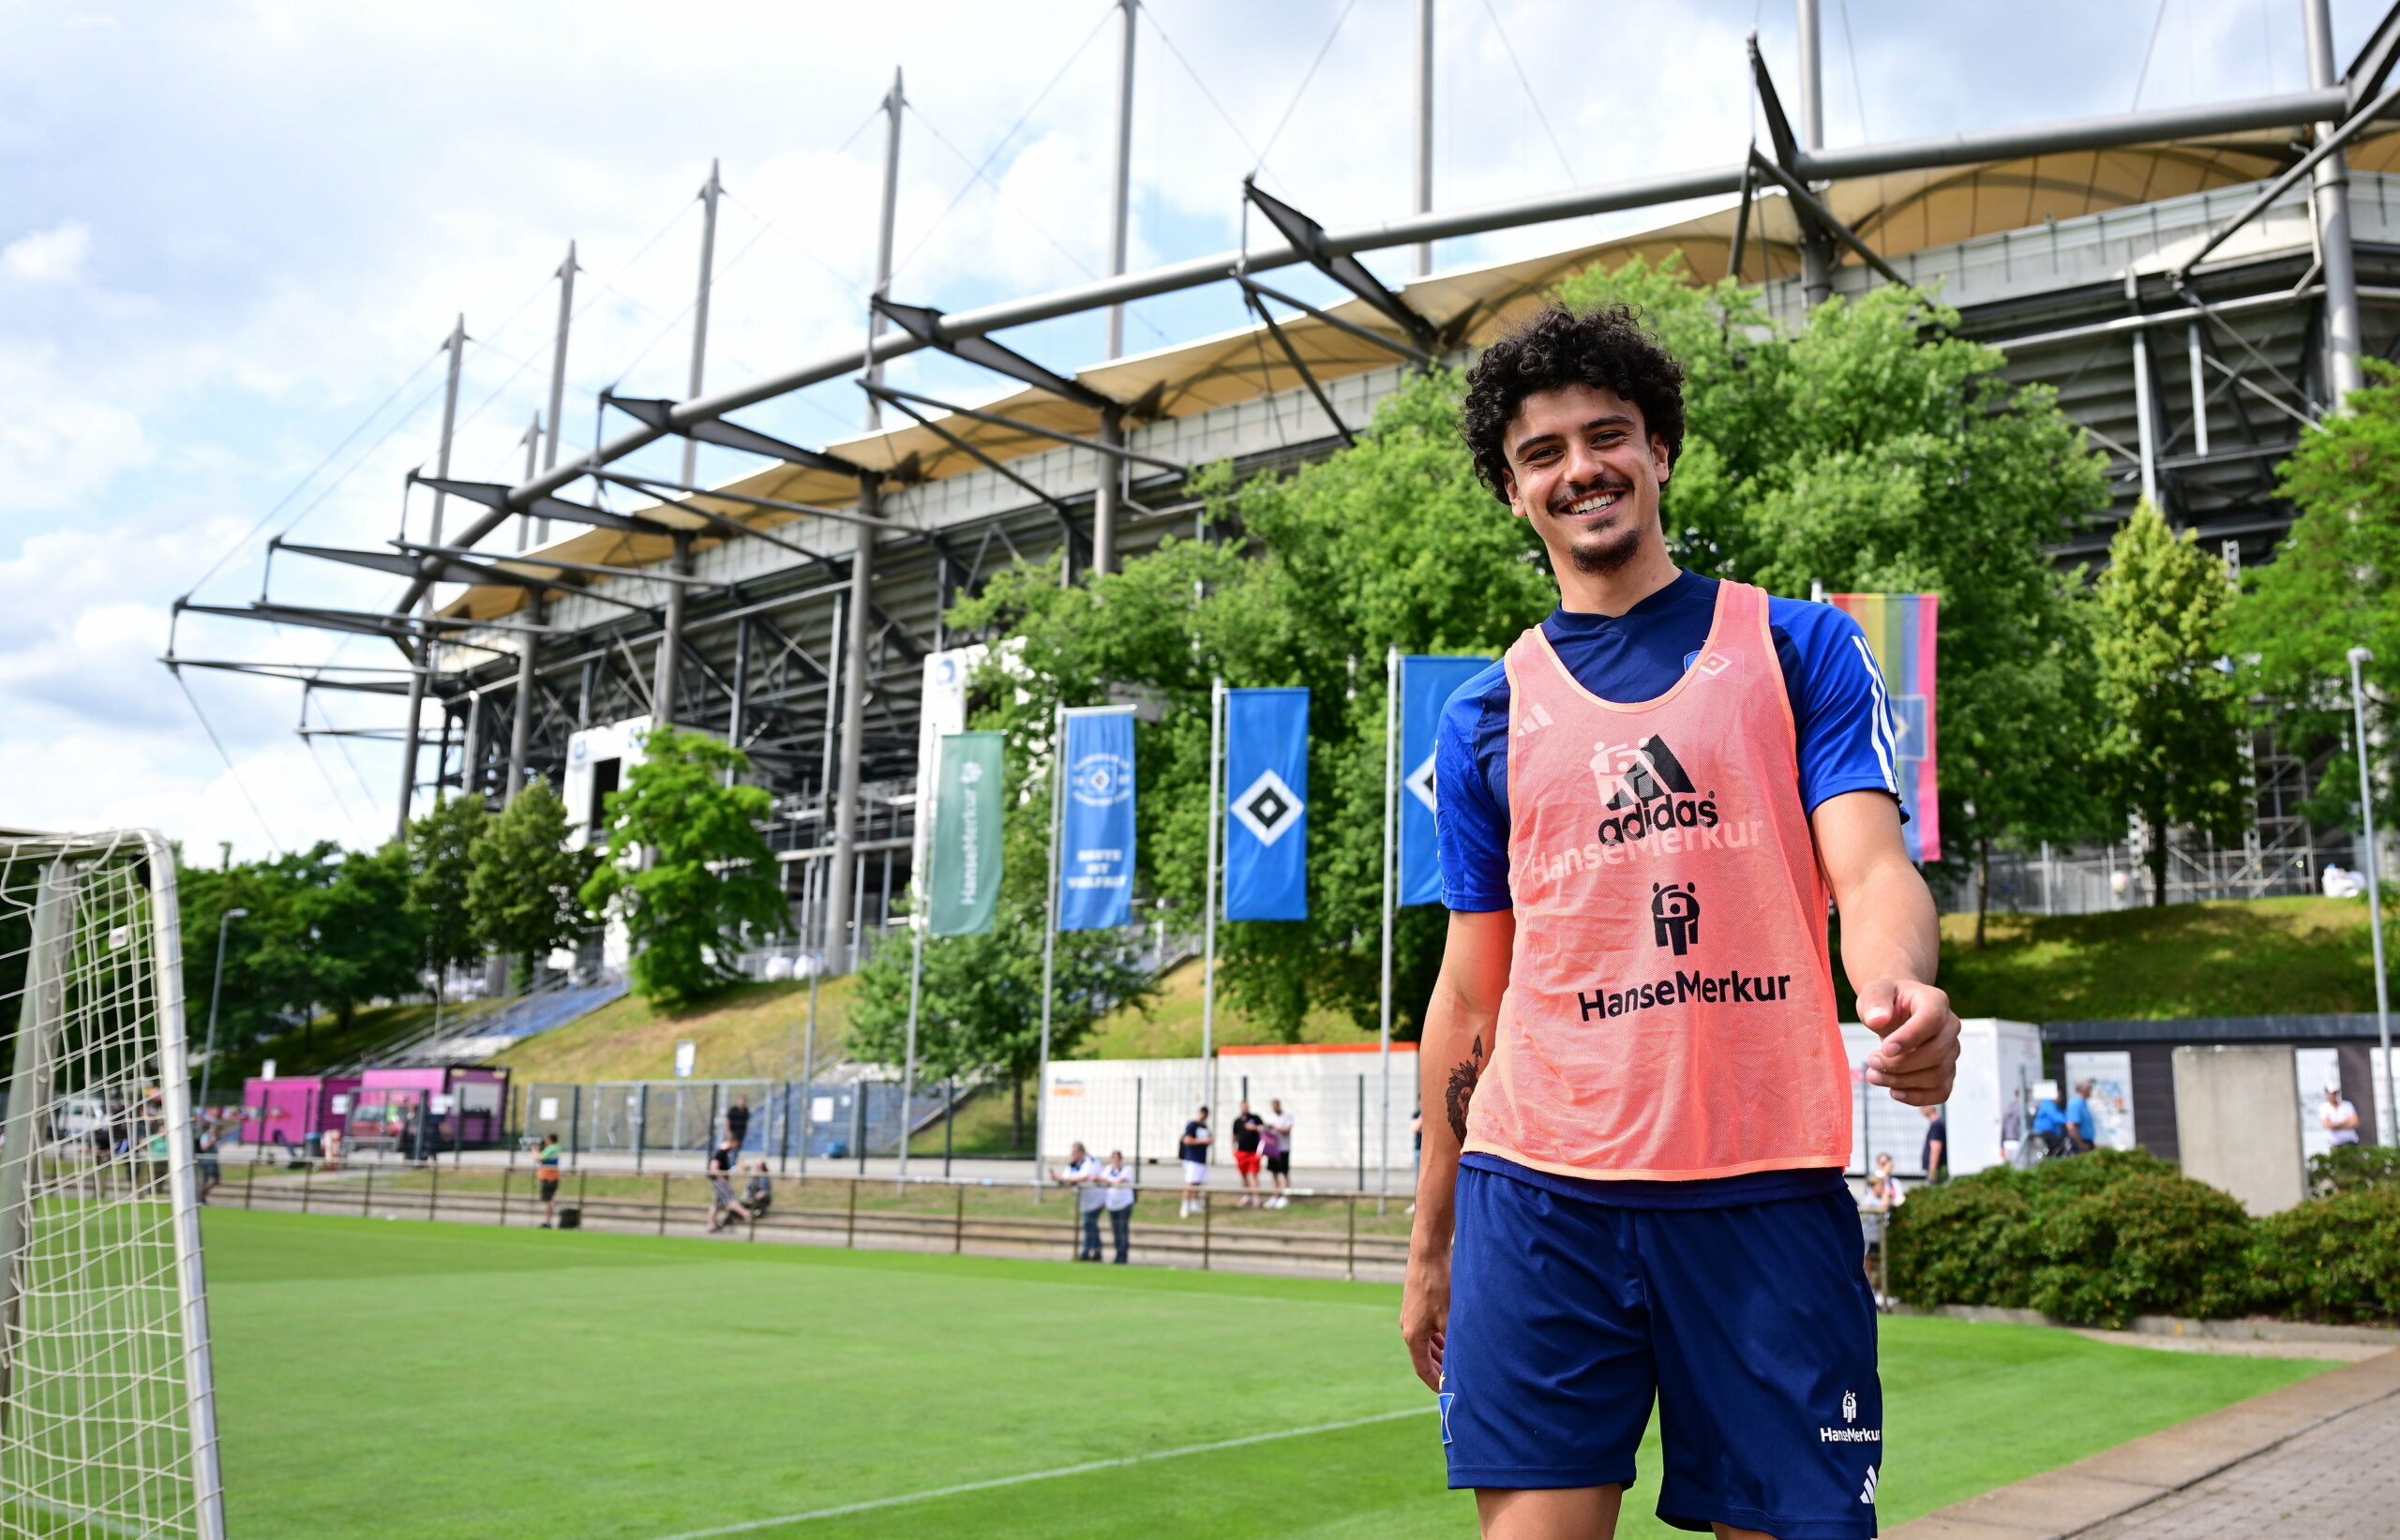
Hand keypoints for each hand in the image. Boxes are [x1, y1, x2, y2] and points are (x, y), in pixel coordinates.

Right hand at [1401, 1248, 1450, 1391]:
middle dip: (1439, 1369)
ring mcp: (1411, 1315)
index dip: (1434, 1383)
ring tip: (1456, 1362)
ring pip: (1426, 1342)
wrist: (1428, 1254)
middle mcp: (1408, 1327)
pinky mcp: (1417, 1303)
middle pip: (1423, 1356)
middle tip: (1455, 1380)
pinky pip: (1427, 1329)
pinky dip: (1438, 1338)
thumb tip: (1463, 1364)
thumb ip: (1454, 1344)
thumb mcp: (1450, 1319)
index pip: (1422, 1369)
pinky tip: (1452, 1337)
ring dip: (1440, 1353)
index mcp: (1412, 1336)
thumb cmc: (1439, 1287)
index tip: (1445, 1393)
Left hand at [1858, 977, 1959, 1105]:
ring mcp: (1951, 1050)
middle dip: (1900, 1064)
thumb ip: (1874, 1001)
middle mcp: (1950, 1026)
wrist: (1896, 1009)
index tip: (1884, 1049)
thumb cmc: (1887, 1000)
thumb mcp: (1874, 992)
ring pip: (1937, 1075)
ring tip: (1873, 1075)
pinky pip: (1941, 1092)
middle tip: (1871, 1061)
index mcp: (1936, 1002)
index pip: (1931, 1020)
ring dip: (1902, 1081)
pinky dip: (1917, 1097)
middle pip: (1936, 1053)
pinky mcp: (1947, 1071)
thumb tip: (1878, 1020)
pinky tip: (1893, 1091)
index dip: (1909, 1038)